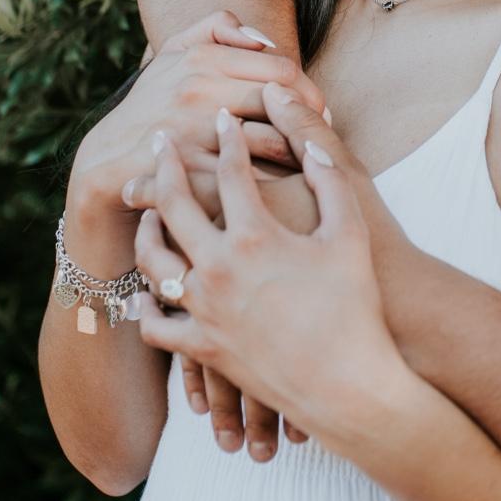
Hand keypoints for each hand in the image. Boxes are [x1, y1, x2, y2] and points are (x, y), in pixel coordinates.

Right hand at [66, 10, 318, 235]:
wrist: (103, 163)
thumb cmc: (153, 106)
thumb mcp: (174, 54)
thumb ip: (217, 29)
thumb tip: (263, 37)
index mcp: (200, 60)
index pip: (281, 69)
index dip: (309, 91)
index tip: (318, 109)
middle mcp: (196, 92)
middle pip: (283, 103)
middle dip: (311, 122)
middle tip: (321, 137)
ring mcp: (191, 135)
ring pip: (273, 142)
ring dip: (300, 154)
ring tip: (310, 162)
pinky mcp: (188, 177)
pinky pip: (250, 180)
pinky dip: (275, 185)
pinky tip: (286, 190)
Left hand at [135, 109, 417, 459]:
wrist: (347, 384)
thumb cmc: (355, 304)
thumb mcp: (350, 232)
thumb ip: (328, 177)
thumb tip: (308, 138)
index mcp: (255, 236)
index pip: (229, 171)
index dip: (227, 138)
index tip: (224, 116)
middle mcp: (218, 269)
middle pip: (173, 204)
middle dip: (164, 164)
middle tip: (160, 138)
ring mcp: (205, 310)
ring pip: (152, 260)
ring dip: (146, 227)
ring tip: (148, 210)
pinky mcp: (204, 347)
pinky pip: (156, 323)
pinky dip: (145, 303)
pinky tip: (144, 289)